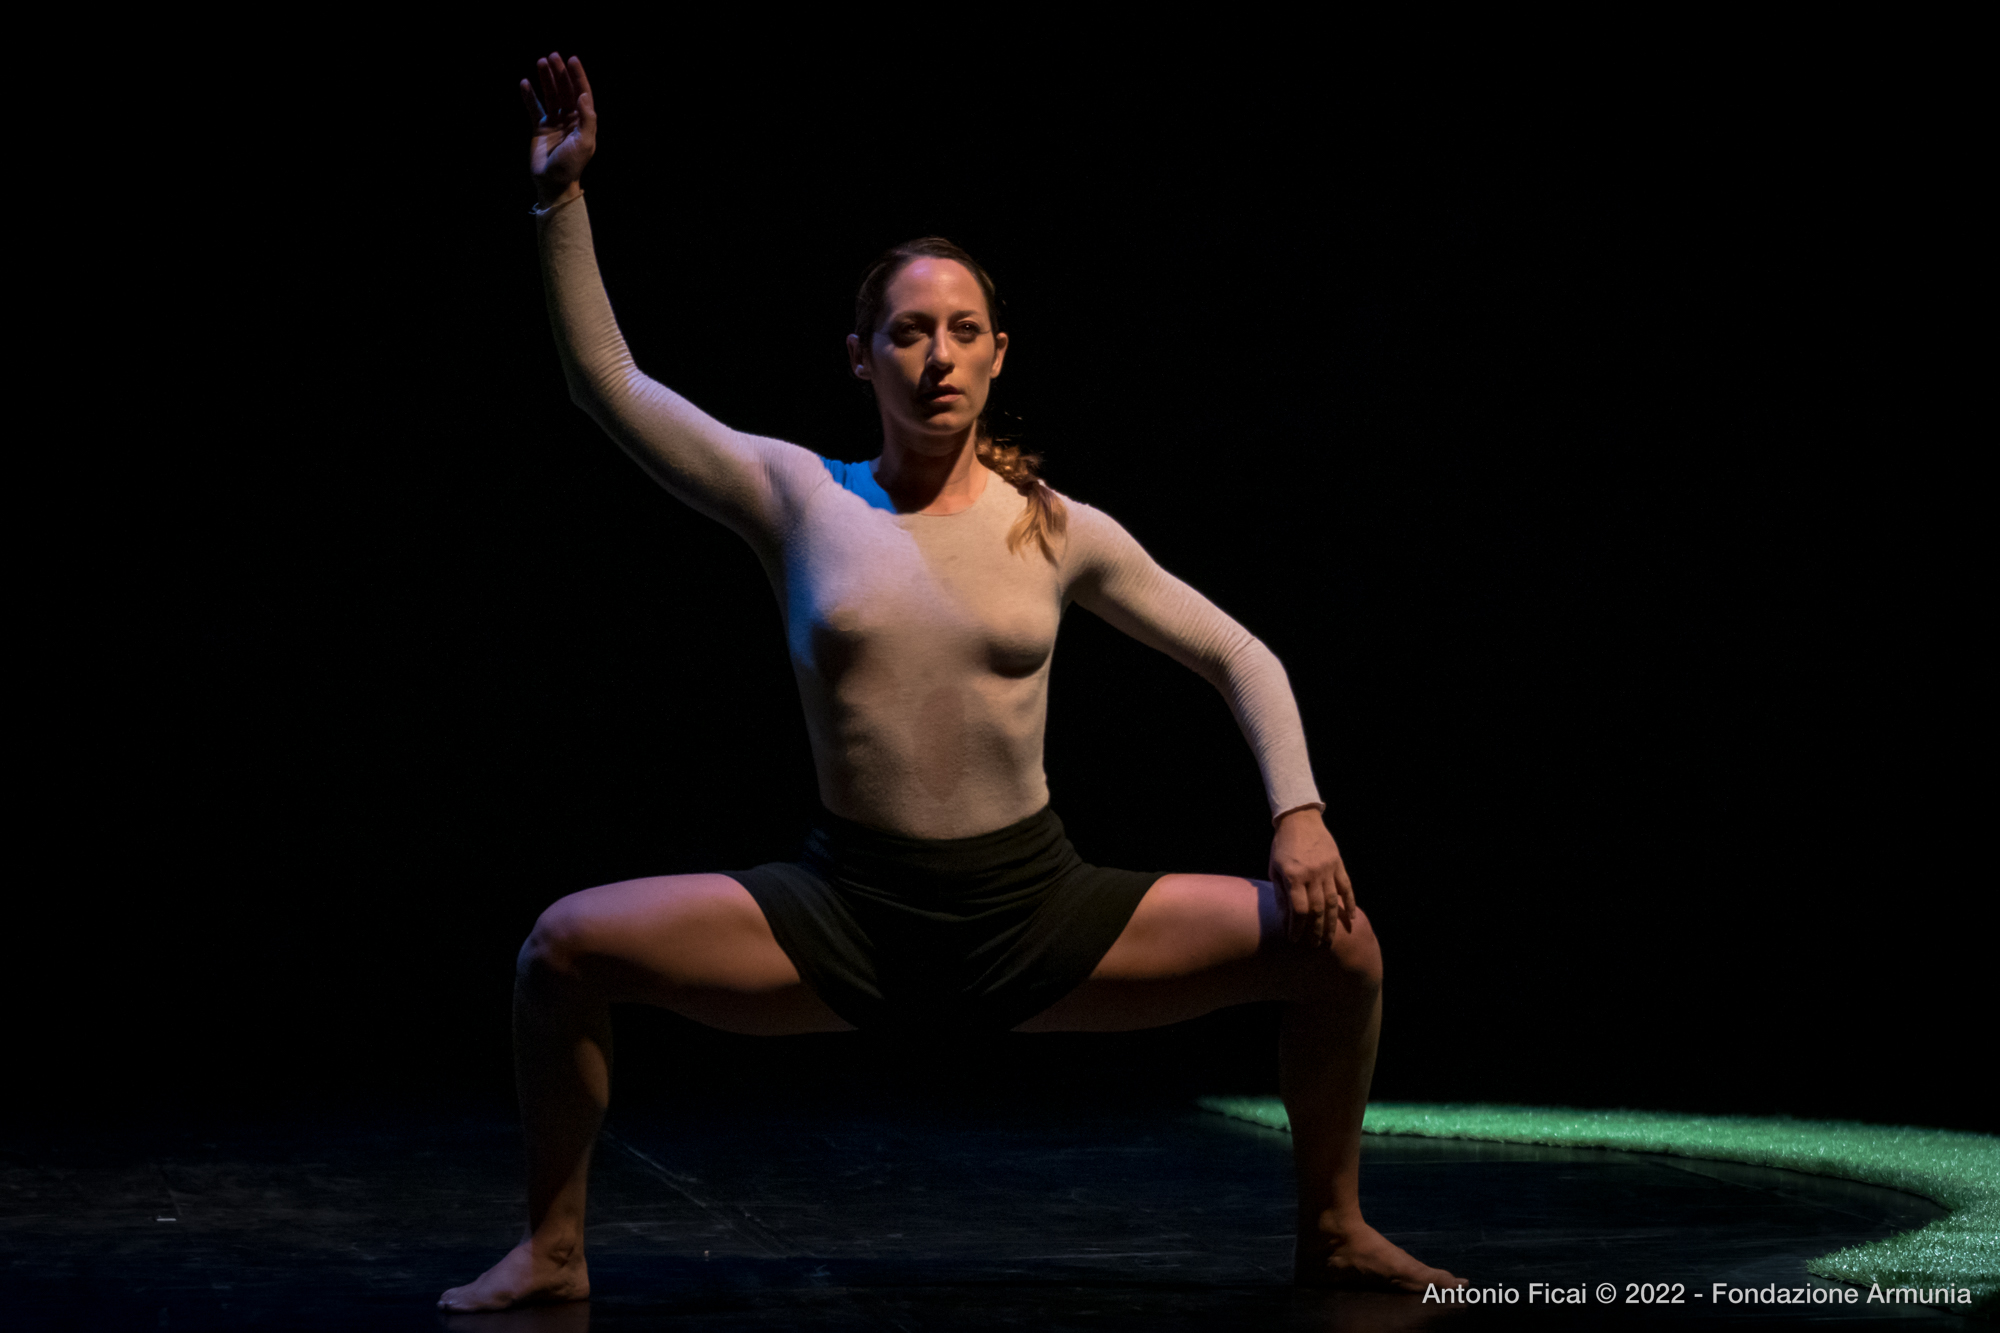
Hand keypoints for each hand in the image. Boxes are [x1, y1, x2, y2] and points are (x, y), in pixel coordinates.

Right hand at [519, 52, 596, 205]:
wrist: (553, 182)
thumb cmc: (571, 165)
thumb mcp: (584, 142)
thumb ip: (587, 118)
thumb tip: (584, 95)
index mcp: (583, 121)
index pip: (581, 93)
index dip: (578, 76)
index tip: (572, 60)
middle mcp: (570, 119)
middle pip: (565, 90)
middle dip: (560, 73)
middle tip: (553, 56)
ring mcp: (555, 122)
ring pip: (550, 95)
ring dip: (546, 79)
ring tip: (541, 62)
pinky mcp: (540, 127)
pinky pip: (534, 107)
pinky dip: (529, 96)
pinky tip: (525, 83)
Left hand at [1270, 807, 1354, 947]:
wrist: (1299, 819)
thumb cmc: (1282, 846)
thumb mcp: (1275, 870)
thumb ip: (1281, 895)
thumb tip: (1285, 920)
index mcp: (1294, 876)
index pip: (1299, 909)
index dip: (1296, 927)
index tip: (1294, 940)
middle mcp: (1312, 874)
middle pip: (1317, 909)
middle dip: (1316, 930)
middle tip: (1315, 946)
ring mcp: (1328, 869)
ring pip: (1333, 902)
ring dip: (1332, 923)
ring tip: (1330, 939)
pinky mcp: (1338, 864)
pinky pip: (1347, 887)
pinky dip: (1350, 903)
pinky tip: (1351, 918)